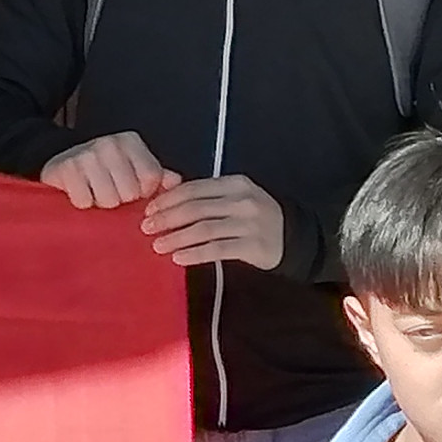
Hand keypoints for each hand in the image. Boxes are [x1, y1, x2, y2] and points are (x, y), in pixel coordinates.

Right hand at [43, 132, 169, 209]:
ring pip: (107, 200)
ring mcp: (86, 154)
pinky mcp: (65, 168)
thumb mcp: (132, 168)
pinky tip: (80, 193)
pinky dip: (82, 203)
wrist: (61, 160)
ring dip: (101, 203)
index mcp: (130, 142)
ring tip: (95, 193)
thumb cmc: (103, 169)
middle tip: (110, 191)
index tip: (131, 190)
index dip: (142, 193)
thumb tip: (175, 182)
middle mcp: (109, 143)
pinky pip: (84, 202)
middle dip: (120, 200)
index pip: (150, 180)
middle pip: (129, 193)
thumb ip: (157, 176)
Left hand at [137, 174, 284, 269]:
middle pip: (195, 208)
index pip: (194, 189)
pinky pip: (216, 249)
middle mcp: (242, 200)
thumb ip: (208, 197)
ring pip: (203, 229)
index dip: (168, 199)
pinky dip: (194, 253)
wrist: (294, 238)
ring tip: (157, 246)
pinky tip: (178, 258)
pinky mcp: (252, 246)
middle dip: (167, 218)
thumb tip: (166, 201)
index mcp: (235, 184)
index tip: (149, 210)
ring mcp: (248, 223)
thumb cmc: (256, 218)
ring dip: (176, 237)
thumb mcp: (237, 198)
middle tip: (146, 228)